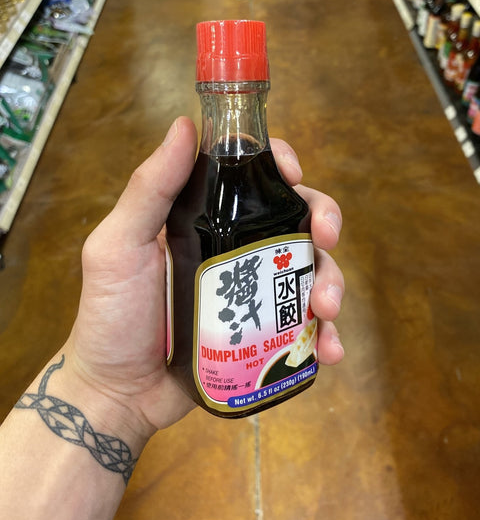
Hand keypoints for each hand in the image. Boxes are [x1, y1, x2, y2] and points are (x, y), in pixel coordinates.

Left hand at [64, 117, 343, 448]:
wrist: (118, 394)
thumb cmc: (110, 316)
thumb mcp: (118, 247)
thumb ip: (148, 189)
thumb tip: (184, 125)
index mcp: (203, 218)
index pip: (250, 175)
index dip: (280, 165)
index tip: (293, 174)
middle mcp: (234, 248)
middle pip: (295, 218)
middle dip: (322, 221)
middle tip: (326, 239)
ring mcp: (253, 292)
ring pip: (309, 270)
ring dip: (330, 281)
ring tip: (325, 309)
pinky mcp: (264, 332)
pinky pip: (305, 327)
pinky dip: (325, 336)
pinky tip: (328, 350)